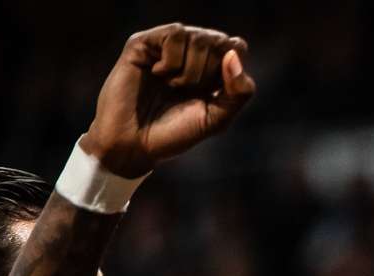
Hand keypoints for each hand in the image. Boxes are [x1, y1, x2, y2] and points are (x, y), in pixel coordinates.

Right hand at [80, 23, 255, 177]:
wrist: (134, 144)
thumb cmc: (174, 134)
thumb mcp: (217, 119)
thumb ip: (239, 92)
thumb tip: (233, 54)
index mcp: (212, 69)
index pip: (236, 47)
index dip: (231, 68)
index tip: (212, 92)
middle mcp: (190, 53)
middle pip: (220, 41)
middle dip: (208, 74)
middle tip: (187, 92)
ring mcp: (166, 46)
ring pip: (199, 37)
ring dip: (190, 71)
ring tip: (172, 86)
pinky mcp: (144, 43)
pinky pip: (175, 33)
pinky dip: (172, 60)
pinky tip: (158, 74)